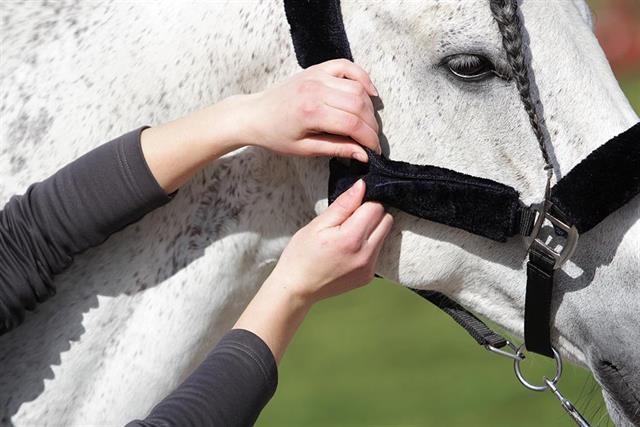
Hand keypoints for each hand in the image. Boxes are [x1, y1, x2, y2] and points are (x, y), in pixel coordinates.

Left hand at [244, 59, 380, 161]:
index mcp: (311, 112)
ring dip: (368, 107)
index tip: (374, 150)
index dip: (369, 139)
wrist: (255, 115)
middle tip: (371, 139)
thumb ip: (336, 149)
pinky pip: (347, 67)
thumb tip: (362, 155)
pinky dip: (362, 77)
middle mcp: (316, 90)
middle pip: (359, 105)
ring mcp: (317, 76)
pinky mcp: (317, 69)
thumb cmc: (275, 134)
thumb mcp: (305, 149)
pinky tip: (370, 92)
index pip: (353, 124)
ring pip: (357, 88)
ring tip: (368, 123)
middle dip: (371, 125)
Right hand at [266, 179, 391, 305]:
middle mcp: (365, 254)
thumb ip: (343, 204)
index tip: (348, 209)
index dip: (363, 203)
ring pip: (384, 235)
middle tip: (348, 221)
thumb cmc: (302, 254)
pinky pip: (378, 251)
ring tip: (346, 237)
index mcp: (351, 238)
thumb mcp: (317, 225)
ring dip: (371, 230)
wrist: (297, 288)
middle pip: (386, 220)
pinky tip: (348, 250)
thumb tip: (362, 186)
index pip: (376, 207)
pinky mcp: (368, 277)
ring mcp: (369, 268)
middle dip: (371, 215)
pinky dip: (368, 246)